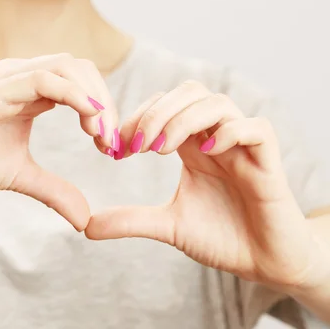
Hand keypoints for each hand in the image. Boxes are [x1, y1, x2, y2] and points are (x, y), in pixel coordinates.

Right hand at [0, 54, 119, 230]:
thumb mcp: (18, 176)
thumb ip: (53, 190)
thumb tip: (84, 218)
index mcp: (31, 91)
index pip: (81, 82)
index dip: (104, 109)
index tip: (111, 146)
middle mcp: (22, 76)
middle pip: (81, 68)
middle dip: (106, 102)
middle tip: (112, 141)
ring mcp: (7, 79)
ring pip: (67, 66)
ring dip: (94, 98)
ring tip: (101, 134)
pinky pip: (42, 79)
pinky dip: (73, 94)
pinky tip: (87, 118)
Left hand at [86, 80, 329, 288]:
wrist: (264, 262)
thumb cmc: (221, 237)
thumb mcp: (167, 226)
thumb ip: (130, 220)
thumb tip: (86, 226)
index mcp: (192, 144)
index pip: (162, 106)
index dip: (136, 118)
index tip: (113, 149)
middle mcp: (216, 137)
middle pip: (188, 94)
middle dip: (155, 113)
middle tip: (135, 146)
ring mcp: (243, 146)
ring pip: (217, 103)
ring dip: (183, 119)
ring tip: (162, 150)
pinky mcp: (269, 162)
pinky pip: (256, 128)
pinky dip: (230, 132)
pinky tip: (207, 153)